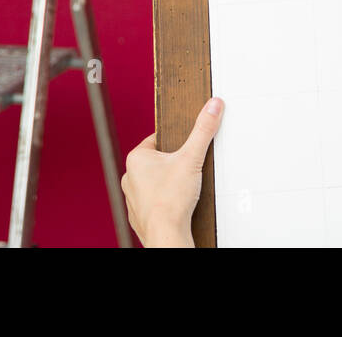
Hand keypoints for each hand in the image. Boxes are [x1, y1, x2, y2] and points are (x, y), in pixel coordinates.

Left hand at [122, 97, 223, 246]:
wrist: (166, 234)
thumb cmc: (170, 200)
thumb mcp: (192, 157)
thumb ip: (203, 130)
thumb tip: (212, 107)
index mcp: (137, 158)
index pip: (157, 139)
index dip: (175, 142)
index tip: (185, 147)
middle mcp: (129, 177)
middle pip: (157, 161)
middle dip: (173, 164)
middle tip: (187, 168)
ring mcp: (133, 197)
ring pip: (154, 182)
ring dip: (168, 182)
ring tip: (183, 188)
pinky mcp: (140, 214)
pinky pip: (153, 201)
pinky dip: (165, 201)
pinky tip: (177, 203)